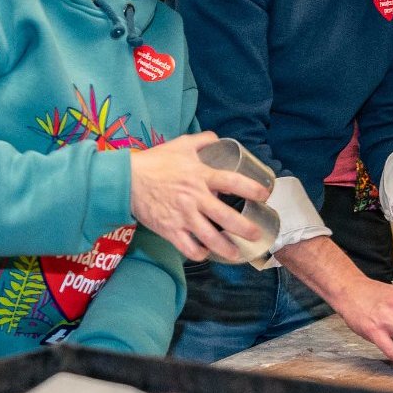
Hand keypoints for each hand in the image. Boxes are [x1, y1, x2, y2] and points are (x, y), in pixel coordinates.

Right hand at [129, 132, 271, 260]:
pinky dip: (199, 253)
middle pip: (226, 218)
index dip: (252, 189)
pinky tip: (205, 253)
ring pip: (210, 238)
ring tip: (237, 254)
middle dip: (245, 228)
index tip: (265, 195)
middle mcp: (195, 198)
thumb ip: (202, 140)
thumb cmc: (155, 161)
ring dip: (227, 249)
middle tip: (256, 234)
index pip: (233, 182)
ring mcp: (183, 216)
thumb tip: (217, 138)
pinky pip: (189, 247)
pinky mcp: (170, 230)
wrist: (127, 180)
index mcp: (200, 175)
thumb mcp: (181, 144)